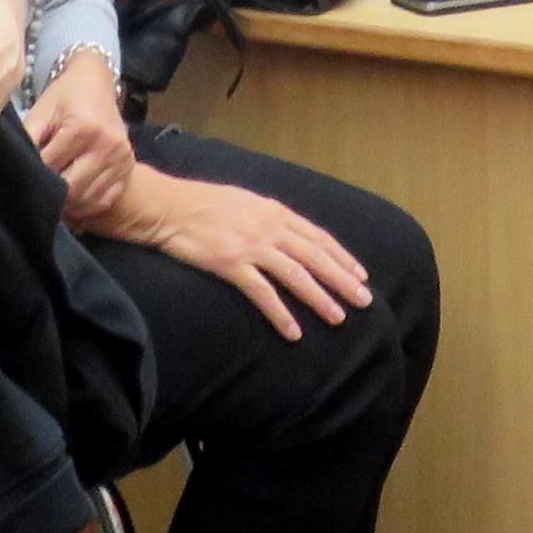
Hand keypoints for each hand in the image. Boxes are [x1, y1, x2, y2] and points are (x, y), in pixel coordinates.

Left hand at [25, 49, 137, 224]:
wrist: (97, 83)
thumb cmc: (65, 96)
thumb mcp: (42, 111)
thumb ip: (28, 138)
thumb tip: (13, 167)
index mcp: (84, 128)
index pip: (51, 166)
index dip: (33, 174)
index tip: (22, 177)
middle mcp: (108, 145)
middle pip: (71, 187)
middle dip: (50, 193)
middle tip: (36, 192)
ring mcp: (122, 160)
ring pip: (87, 199)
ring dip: (67, 204)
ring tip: (52, 198)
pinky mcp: (128, 170)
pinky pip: (104, 201)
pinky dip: (85, 206)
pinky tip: (71, 202)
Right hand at [123, 168, 372, 339]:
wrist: (167, 206)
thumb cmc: (202, 203)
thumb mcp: (244, 201)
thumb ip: (268, 217)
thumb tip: (287, 231)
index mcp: (274, 211)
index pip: (318, 237)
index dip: (342, 257)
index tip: (361, 274)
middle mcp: (269, 227)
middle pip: (315, 257)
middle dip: (343, 280)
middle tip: (365, 300)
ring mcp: (251, 246)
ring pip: (296, 275)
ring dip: (320, 298)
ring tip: (338, 318)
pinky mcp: (231, 264)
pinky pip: (263, 293)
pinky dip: (281, 313)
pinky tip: (294, 331)